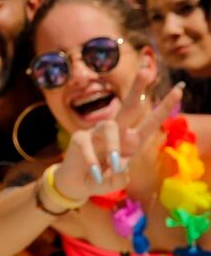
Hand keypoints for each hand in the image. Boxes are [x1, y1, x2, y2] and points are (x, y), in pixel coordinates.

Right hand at [53, 74, 183, 202]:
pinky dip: (94, 164)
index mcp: (131, 141)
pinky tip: (96, 174)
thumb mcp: (117, 180)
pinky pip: (88, 147)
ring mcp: (96, 133)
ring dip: (113, 146)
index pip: (150, 122)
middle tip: (146, 70)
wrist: (77, 184)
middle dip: (138, 88)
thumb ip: (121, 176)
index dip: (164, 106)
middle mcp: (116, 132)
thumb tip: (119, 167)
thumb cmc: (102, 178)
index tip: (179, 89)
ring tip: (113, 164)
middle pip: (129, 106)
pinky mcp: (79, 139)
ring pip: (109, 128)